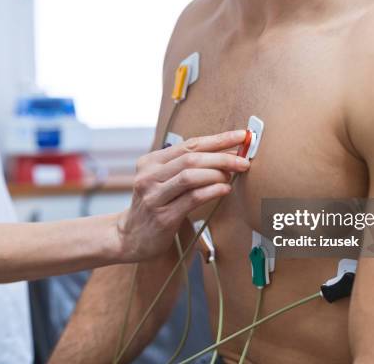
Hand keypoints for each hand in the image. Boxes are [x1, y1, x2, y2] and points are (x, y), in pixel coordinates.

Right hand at [115, 130, 249, 261]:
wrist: (130, 237)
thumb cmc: (155, 206)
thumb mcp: (162, 180)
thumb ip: (185, 167)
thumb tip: (225, 154)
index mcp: (150, 162)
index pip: (189, 145)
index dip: (217, 139)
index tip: (240, 136)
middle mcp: (149, 176)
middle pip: (191, 158)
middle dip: (222, 157)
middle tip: (243, 160)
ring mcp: (154, 197)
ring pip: (190, 176)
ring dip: (217, 173)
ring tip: (232, 176)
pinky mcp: (163, 217)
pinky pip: (192, 199)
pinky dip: (212, 191)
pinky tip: (224, 190)